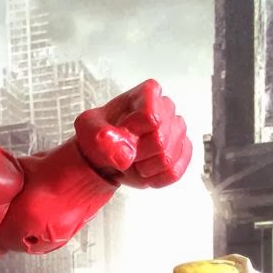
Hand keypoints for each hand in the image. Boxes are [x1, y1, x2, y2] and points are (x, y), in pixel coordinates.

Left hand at [74, 79, 192, 188]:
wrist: (107, 154)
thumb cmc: (101, 135)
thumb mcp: (89, 131)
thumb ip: (102, 138)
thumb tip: (126, 155)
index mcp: (146, 94)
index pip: (151, 117)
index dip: (134, 133)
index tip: (121, 133)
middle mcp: (167, 107)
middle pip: (160, 141)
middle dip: (138, 154)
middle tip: (125, 151)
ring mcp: (178, 129)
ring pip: (167, 159)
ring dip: (144, 167)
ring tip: (134, 159)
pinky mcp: (183, 151)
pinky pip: (174, 172)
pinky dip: (155, 178)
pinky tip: (144, 169)